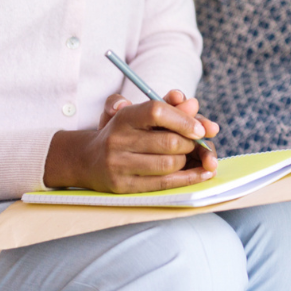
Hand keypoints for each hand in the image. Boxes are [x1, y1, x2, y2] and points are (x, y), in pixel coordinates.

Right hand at [44, 89, 220, 192]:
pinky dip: (188, 178)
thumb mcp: (138, 114)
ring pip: (169, 164)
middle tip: (195, 142)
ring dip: (187, 160)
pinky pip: (164, 183)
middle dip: (190, 143)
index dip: (184, 119)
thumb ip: (167, 106)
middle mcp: (118, 141)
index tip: (200, 128)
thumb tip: (193, 104)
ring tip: (187, 155)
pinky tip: (202, 173)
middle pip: (168, 142)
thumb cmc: (122, 132)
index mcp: (124, 117)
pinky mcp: (124, 186)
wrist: (88, 159)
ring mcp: (119, 165)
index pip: (156, 111)